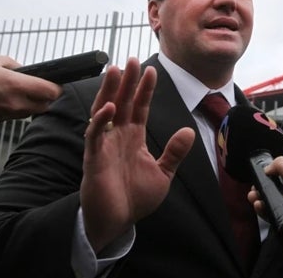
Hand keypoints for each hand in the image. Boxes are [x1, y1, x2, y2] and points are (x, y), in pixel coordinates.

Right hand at [0, 55, 61, 124]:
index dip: (56, 87)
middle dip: (44, 96)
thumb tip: (27, 72)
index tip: (55, 83)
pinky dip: (16, 109)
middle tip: (38, 87)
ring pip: (30, 112)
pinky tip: (6, 99)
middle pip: (45, 105)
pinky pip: (15, 116)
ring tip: (19, 92)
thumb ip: (16, 67)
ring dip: (31, 103)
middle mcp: (13, 103)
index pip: (51, 92)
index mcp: (15, 85)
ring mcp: (4, 114)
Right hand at [81, 57, 194, 252]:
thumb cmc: (135, 198)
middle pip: (122, 102)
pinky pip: (94, 135)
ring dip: (110, 91)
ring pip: (104, 111)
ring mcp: (104, 145)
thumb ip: (174, 153)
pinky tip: (109, 106)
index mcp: (133, 138)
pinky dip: (100, 120)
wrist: (118, 222)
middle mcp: (118, 137)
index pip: (140, 107)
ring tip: (116, 70)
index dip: (145, 89)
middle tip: (132, 59)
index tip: (152, 70)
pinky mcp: (93, 158)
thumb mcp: (163, 173)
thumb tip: (188, 131)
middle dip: (127, 81)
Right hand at [247, 156, 282, 217]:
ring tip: (255, 199)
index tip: (259, 180)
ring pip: (271, 206)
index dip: (268, 180)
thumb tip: (267, 167)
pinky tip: (260, 208)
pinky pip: (272, 218)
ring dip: (260, 202)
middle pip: (274, 194)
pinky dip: (264, 213)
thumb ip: (282, 166)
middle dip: (261, 191)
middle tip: (254, 191)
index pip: (280, 182)